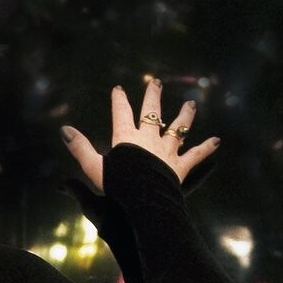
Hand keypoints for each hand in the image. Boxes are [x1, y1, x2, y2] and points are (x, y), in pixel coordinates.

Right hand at [60, 73, 219, 191]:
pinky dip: (206, 148)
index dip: (119, 100)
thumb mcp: (93, 167)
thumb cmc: (118, 185)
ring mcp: (167, 151)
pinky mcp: (180, 166)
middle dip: (153, 96)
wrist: (144, 199)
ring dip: (185, 116)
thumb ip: (80, 147)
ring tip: (191, 104)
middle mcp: (149, 139)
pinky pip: (196, 155)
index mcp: (127, 138)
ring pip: (178, 128)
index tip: (118, 89)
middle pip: (152, 113)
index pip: (121, 113)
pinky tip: (217, 141)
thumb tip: (64, 129)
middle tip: (156, 82)